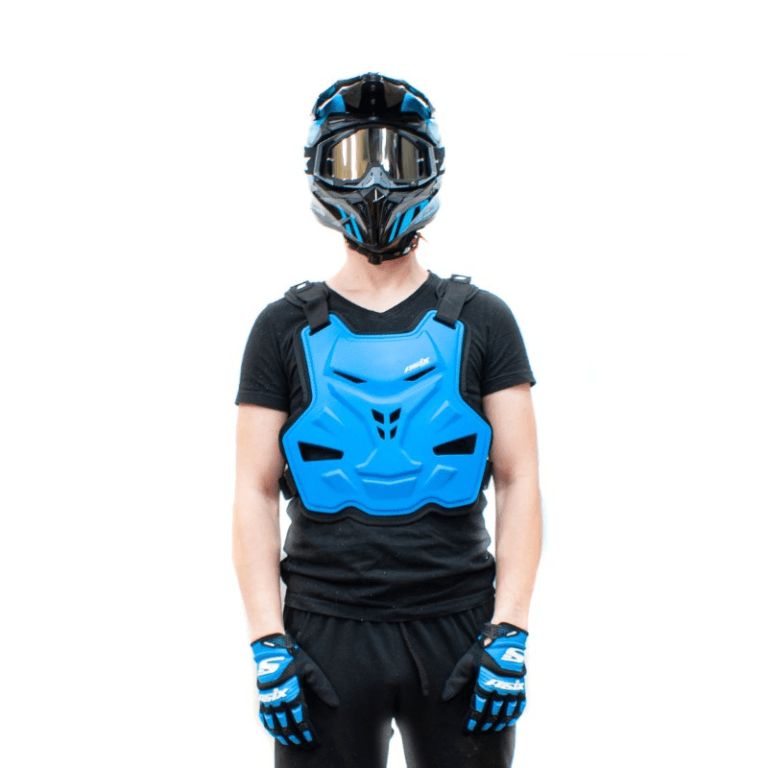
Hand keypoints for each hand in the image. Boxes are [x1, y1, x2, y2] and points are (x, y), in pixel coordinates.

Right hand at [251, 633, 338, 747]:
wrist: (272, 650)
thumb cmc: (294, 658)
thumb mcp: (311, 670)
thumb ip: (323, 688)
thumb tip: (335, 703)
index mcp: (294, 695)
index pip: (302, 721)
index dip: (308, 734)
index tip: (314, 741)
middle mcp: (280, 701)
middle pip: (289, 727)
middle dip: (298, 739)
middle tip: (307, 746)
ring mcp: (270, 701)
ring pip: (276, 726)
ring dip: (285, 737)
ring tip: (293, 744)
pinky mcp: (263, 698)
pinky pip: (265, 719)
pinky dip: (271, 729)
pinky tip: (276, 733)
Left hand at [442, 622, 526, 732]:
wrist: (505, 638)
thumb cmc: (483, 649)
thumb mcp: (467, 662)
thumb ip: (456, 681)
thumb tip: (444, 697)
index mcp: (484, 684)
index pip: (477, 709)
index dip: (472, 721)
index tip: (467, 729)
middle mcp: (499, 689)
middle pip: (492, 714)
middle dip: (485, 724)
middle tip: (479, 731)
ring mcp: (512, 688)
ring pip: (506, 713)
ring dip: (499, 723)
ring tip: (493, 729)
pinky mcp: (521, 685)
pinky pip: (519, 706)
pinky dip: (514, 716)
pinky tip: (510, 721)